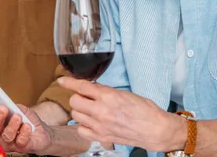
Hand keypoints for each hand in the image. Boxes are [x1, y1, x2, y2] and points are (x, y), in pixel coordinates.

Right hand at [0, 98, 53, 153]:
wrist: (41, 132)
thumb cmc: (26, 119)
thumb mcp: (19, 109)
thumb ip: (11, 106)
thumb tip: (4, 101)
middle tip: (2, 108)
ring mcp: (8, 142)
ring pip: (6, 135)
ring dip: (11, 125)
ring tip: (17, 116)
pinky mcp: (21, 147)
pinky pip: (21, 141)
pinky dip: (24, 133)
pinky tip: (27, 126)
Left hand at [57, 77, 185, 151]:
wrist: (154, 129)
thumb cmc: (145, 110)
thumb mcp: (125, 93)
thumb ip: (106, 91)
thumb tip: (92, 88)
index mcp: (109, 96)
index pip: (82, 86)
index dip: (69, 82)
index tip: (62, 80)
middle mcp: (101, 111)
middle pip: (74, 101)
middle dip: (78, 97)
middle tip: (86, 97)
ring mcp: (99, 125)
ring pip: (75, 115)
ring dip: (80, 110)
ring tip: (91, 110)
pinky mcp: (101, 137)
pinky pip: (81, 130)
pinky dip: (83, 125)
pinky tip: (91, 122)